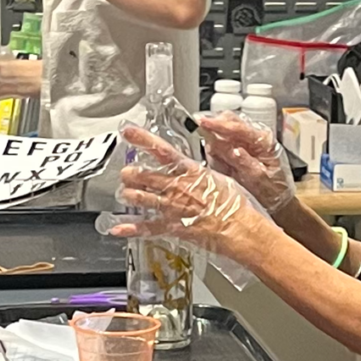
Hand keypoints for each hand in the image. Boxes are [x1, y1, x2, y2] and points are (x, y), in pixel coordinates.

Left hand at [111, 126, 275, 259]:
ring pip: (142, 198)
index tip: (128, 131)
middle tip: (126, 173)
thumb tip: (195, 167)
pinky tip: (118, 227)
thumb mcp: (222, 178)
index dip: (142, 139)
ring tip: (124, 194)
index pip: (162, 150)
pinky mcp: (174, 227)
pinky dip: (131, 228)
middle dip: (131, 174)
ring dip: (129, 195)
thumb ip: (202, 173)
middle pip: (145, 176)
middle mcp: (178, 188)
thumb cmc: (238, 205)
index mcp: (191, 172)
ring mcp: (173, 208)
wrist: (242, 228)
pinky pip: (147, 228)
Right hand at [198, 112, 297, 217]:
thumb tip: (232, 149)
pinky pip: (220, 146)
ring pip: (222, 132)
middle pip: (229, 121)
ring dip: (213, 142)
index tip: (203, 122)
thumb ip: (245, 163)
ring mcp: (244, 142)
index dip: (218, 124)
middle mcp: (254, 137)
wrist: (277, 201)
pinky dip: (215, 153)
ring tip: (220, 165)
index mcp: (264, 141)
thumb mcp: (260, 179)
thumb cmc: (273, 190)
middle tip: (198, 135)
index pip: (238, 127)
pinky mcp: (236, 149)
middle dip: (212, 127)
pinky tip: (221, 166)